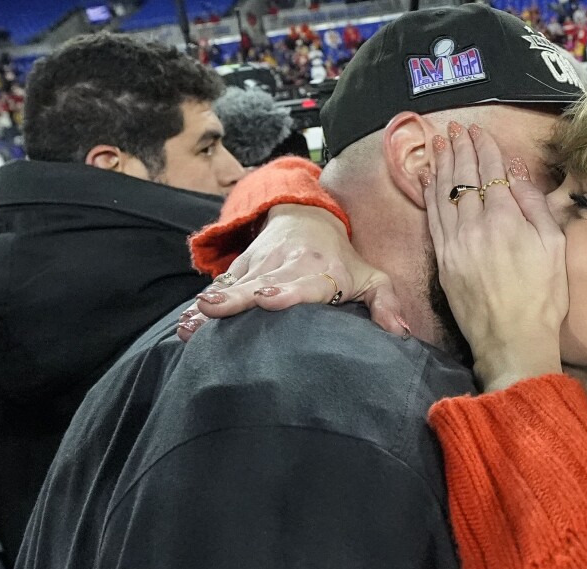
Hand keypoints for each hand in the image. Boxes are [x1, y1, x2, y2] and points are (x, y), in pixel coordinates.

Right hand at [176, 205, 400, 341]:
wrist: (306, 217)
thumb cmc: (342, 259)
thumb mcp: (371, 277)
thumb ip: (386, 304)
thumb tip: (401, 334)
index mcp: (319, 271)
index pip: (303, 283)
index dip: (286, 292)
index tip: (269, 299)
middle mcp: (285, 265)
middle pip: (259, 284)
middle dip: (238, 297)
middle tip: (215, 309)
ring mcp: (259, 266)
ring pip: (233, 286)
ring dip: (213, 304)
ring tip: (193, 321)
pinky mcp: (240, 270)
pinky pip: (219, 287)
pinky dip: (201, 305)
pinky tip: (185, 325)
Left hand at [423, 121, 566, 390]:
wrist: (512, 341)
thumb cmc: (542, 299)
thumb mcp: (554, 248)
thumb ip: (535, 208)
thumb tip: (517, 178)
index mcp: (506, 220)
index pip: (491, 172)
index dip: (485, 149)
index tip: (480, 132)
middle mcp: (475, 227)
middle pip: (463, 177)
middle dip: (459, 149)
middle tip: (455, 129)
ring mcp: (454, 244)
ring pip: (443, 194)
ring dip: (440, 165)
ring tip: (438, 143)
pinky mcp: (442, 261)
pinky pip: (432, 218)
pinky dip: (429, 195)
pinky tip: (426, 180)